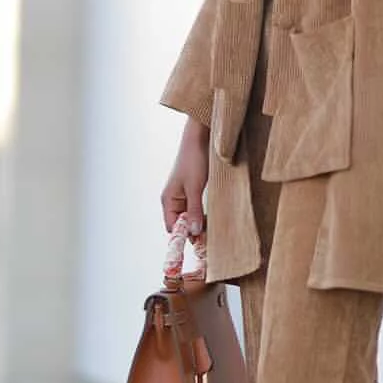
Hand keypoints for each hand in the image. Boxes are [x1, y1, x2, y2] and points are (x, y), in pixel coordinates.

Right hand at [162, 117, 208, 235]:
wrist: (201, 137)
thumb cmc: (194, 159)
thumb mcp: (195, 188)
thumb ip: (194, 211)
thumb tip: (194, 232)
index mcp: (168, 200)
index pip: (173, 228)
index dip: (185, 237)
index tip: (201, 245)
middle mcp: (173, 199)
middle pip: (182, 224)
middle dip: (194, 232)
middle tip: (211, 240)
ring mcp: (184, 195)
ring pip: (191, 217)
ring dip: (200, 224)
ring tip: (214, 231)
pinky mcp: (194, 190)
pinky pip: (196, 209)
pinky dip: (204, 215)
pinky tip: (214, 217)